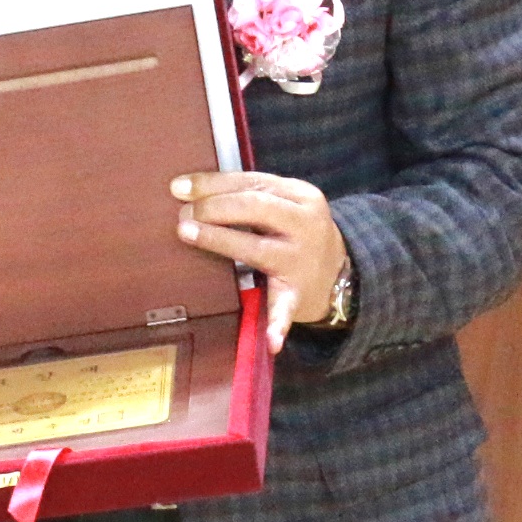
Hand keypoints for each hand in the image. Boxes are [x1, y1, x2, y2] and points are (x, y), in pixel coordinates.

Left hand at [173, 169, 346, 352]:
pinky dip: (277, 324)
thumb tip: (190, 189)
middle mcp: (305, 224)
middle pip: (255, 206)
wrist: (343, 277)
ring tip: (188, 233)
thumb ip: (251, 195)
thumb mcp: (286, 205)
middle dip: (214, 207)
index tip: (179, 186)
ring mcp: (302, 260)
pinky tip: (269, 340)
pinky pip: (285, 308)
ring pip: (258, 248)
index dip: (213, 183)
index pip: (252, 181)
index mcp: (300, 195)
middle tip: (182, 213)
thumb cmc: (298, 235)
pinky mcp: (299, 295)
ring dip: (220, 239)